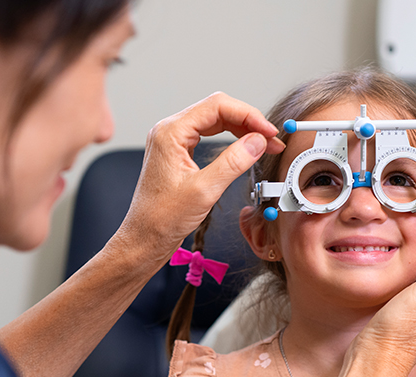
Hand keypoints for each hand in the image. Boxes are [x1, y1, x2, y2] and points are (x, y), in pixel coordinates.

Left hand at [117, 92, 284, 260]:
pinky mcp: (178, 152)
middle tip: (271, 139)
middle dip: (247, 121)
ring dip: (241, 129)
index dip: (248, 115)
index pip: (217, 106)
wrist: (145, 238)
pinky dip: (230, 139)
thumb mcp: (204, 190)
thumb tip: (257, 141)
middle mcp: (169, 131)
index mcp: (170, 132)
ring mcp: (173, 141)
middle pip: (217, 109)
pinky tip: (245, 149)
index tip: (268, 131)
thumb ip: (233, 162)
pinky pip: (208, 135)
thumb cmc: (162, 218)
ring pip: (215, 121)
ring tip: (264, 144)